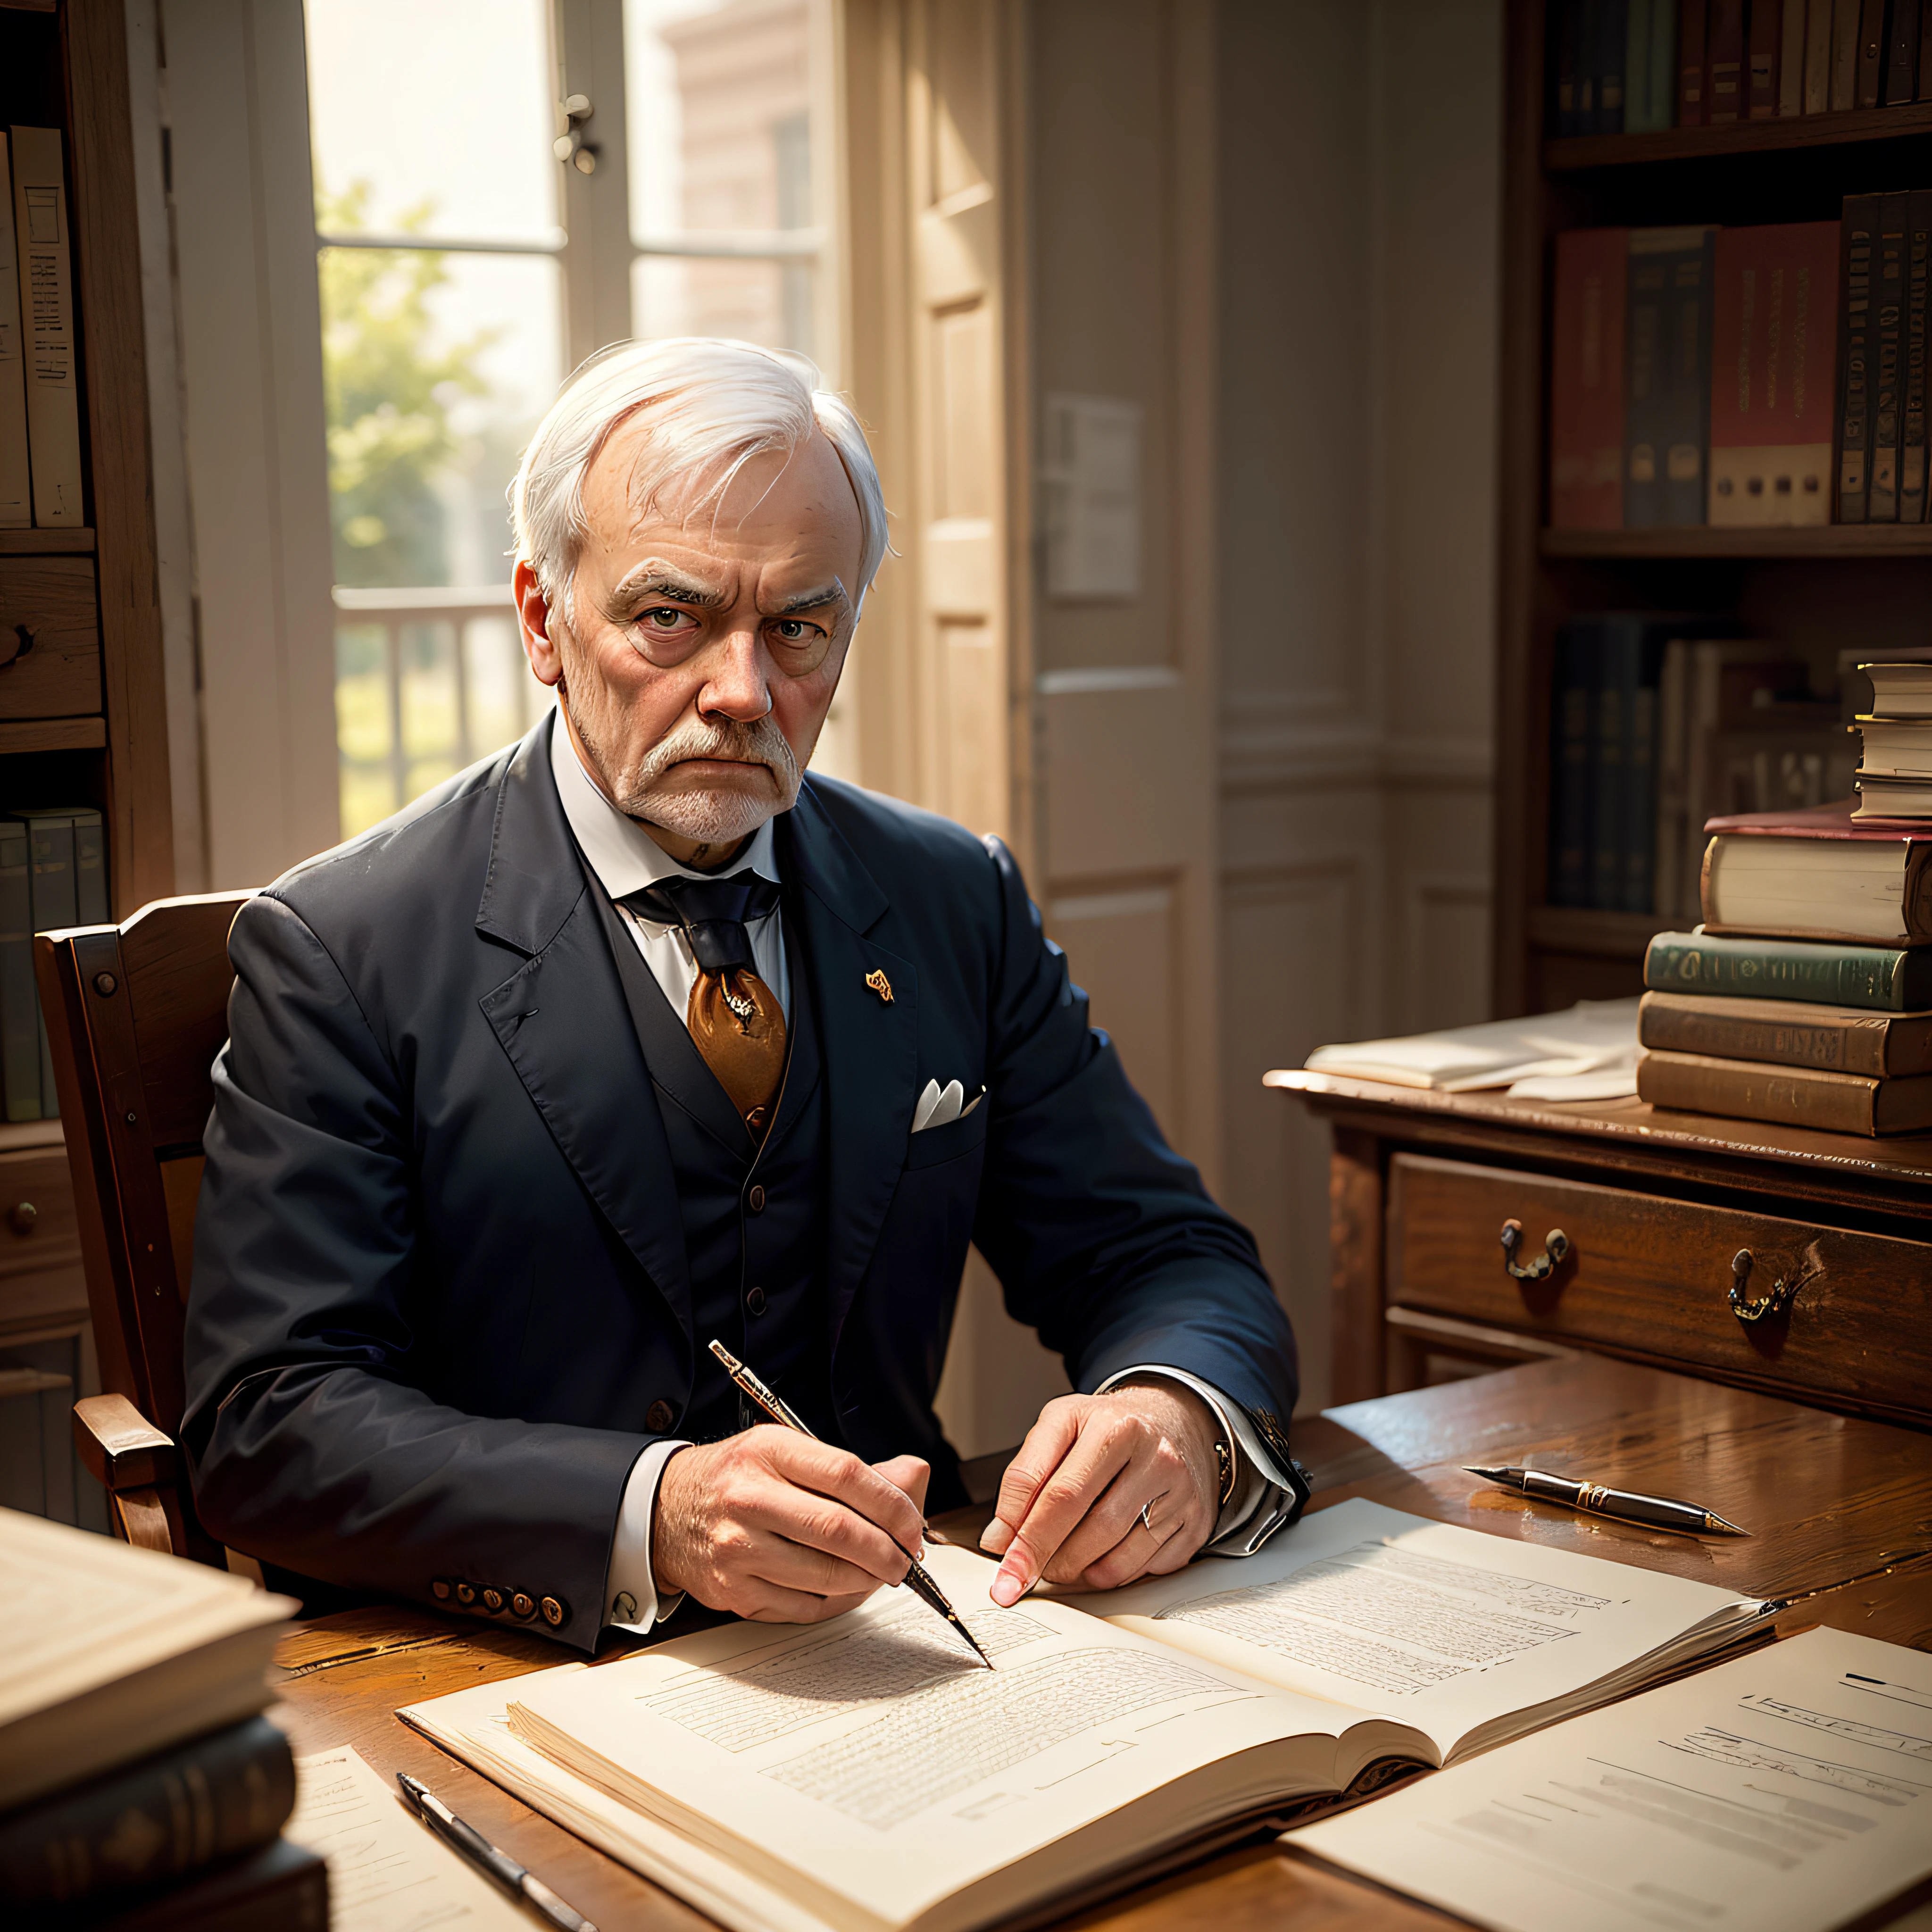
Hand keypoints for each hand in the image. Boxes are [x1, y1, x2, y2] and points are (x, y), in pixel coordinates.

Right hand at [653, 1427, 930, 1621]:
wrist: (664, 1510)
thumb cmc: (736, 1477)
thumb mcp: (785, 1449)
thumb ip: (853, 1468)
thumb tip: (914, 1478)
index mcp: (767, 1451)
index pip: (846, 1474)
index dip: (891, 1502)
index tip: (912, 1522)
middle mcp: (747, 1498)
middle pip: (838, 1530)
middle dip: (887, 1550)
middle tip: (907, 1558)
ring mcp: (736, 1548)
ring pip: (825, 1575)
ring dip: (867, 1579)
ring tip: (881, 1571)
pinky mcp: (733, 1591)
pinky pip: (803, 1607)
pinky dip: (837, 1601)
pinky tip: (846, 1587)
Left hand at [977, 1380, 1219, 1605]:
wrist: (1173, 1418)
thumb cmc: (1108, 1427)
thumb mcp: (1060, 1427)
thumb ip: (1025, 1476)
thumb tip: (999, 1539)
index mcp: (1109, 1425)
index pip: (1057, 1492)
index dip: (1023, 1537)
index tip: (1003, 1569)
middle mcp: (1151, 1453)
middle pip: (1088, 1526)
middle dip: (1047, 1560)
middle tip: (1024, 1575)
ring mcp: (1179, 1490)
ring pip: (1117, 1556)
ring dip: (1078, 1572)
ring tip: (1061, 1562)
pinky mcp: (1196, 1520)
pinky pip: (1147, 1569)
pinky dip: (1115, 1573)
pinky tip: (1103, 1555)